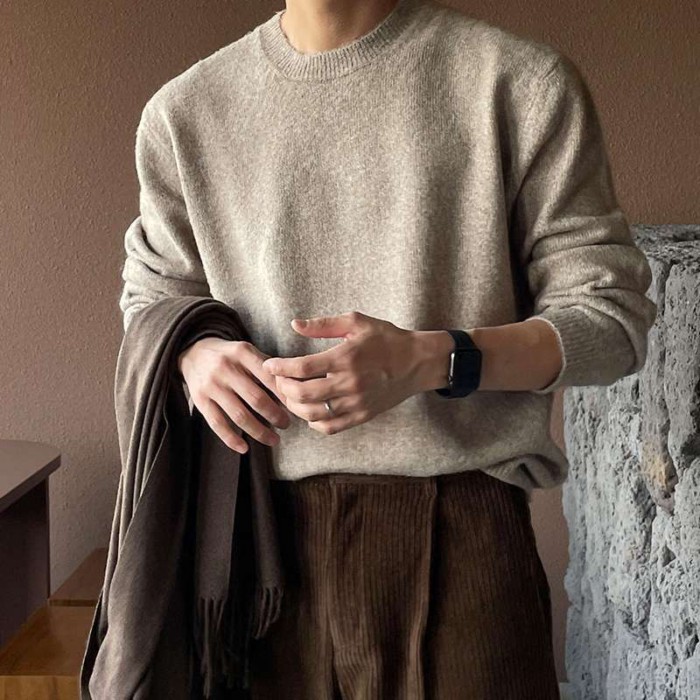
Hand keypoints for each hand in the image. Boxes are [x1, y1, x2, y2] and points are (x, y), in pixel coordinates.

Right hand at [178, 337, 292, 453]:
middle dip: (275, 416)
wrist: (193, 352)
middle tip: (287, 424)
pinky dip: (231, 439)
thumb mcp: (247, 350)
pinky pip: (217, 424)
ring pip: (239, 415)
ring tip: (274, 440)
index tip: (295, 407)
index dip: (284, 395)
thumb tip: (292, 389)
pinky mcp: (200, 400)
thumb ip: (267, 367)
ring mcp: (211, 385)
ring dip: (259, 431)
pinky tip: (245, 448)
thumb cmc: (230, 355)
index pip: (269, 378)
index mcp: (242, 353)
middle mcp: (226, 368)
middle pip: (256, 399)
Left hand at [261, 311, 426, 434]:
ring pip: (313, 413)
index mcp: (346, 358)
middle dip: (283, 388)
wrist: (418, 362)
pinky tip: (309, 411)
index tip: (270, 365)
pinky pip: (330, 427)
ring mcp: (356, 402)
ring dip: (294, 406)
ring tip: (290, 395)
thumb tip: (295, 325)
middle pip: (303, 394)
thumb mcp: (357, 322)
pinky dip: (313, 422)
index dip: (280, 368)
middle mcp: (350, 383)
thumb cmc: (387, 339)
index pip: (302, 368)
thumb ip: (324, 324)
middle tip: (278, 379)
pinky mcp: (362, 415)